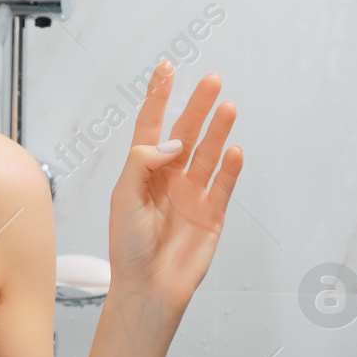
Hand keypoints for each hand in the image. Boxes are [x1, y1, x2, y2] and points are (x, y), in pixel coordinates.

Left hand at [107, 59, 243, 314]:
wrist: (147, 288)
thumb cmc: (128, 246)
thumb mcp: (123, 197)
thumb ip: (143, 163)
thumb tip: (175, 142)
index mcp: (144, 171)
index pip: (152, 125)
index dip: (159, 96)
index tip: (166, 68)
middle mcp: (170, 177)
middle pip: (186, 133)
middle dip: (197, 106)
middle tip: (211, 81)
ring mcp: (193, 194)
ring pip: (208, 154)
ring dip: (217, 131)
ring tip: (227, 107)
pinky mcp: (212, 214)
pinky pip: (224, 185)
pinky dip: (230, 168)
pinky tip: (234, 149)